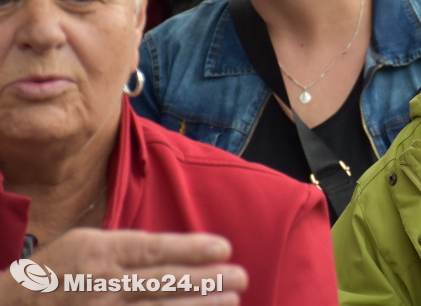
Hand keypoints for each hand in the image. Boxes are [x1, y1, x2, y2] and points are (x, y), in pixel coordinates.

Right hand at [1, 229, 247, 303]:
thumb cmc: (54, 274)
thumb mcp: (84, 244)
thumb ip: (127, 245)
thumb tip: (177, 247)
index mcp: (97, 253)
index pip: (153, 249)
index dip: (192, 249)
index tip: (225, 248)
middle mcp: (101, 286)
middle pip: (163, 283)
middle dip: (207, 280)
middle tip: (241, 277)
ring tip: (232, 300)